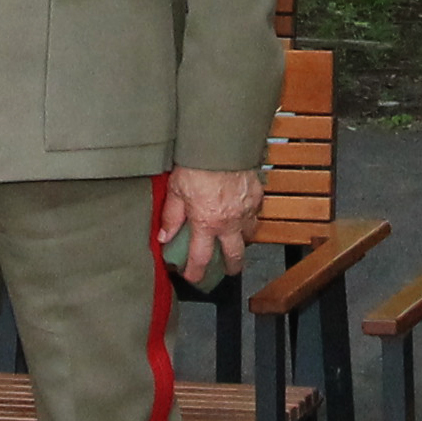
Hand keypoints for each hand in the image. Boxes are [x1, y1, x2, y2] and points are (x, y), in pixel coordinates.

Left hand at [159, 165, 263, 283]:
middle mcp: (229, 222)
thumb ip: (171, 216)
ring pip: (250, 235)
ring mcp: (246, 210)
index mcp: (206, 223)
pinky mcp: (257, 196)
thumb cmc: (198, 164)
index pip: (201, 258)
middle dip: (230, 267)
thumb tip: (164, 236)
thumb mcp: (175, 190)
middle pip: (234, 256)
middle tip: (227, 270)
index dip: (196, 272)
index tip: (193, 277)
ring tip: (235, 238)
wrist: (222, 143)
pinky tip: (242, 212)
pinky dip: (249, 217)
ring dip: (242, 240)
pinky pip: (256, 213)